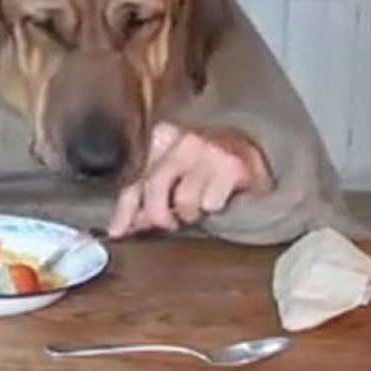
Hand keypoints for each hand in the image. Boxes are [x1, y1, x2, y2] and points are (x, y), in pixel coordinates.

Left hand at [107, 122, 271, 238]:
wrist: (253, 150)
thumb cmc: (205, 166)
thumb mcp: (173, 175)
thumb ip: (148, 197)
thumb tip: (124, 225)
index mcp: (161, 139)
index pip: (136, 179)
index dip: (125, 211)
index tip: (118, 231)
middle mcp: (181, 139)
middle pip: (154, 186)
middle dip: (159, 214)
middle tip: (171, 223)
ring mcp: (207, 150)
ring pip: (184, 199)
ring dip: (192, 213)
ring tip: (201, 205)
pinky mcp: (231, 165)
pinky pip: (211, 203)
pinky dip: (214, 208)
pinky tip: (220, 198)